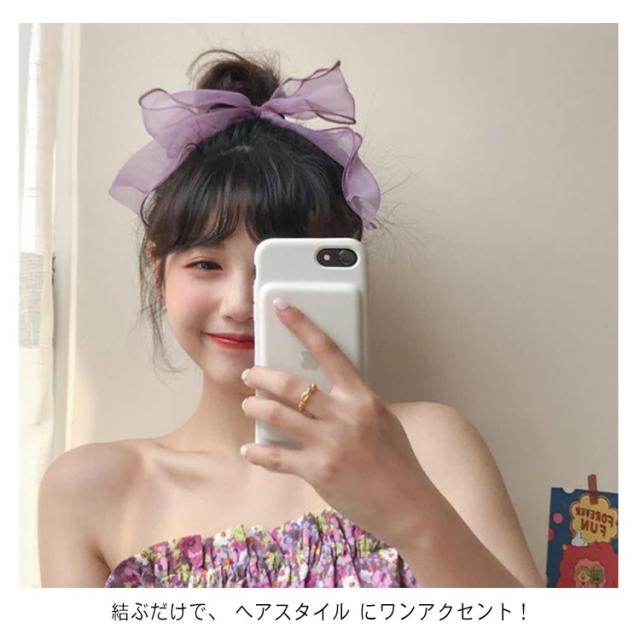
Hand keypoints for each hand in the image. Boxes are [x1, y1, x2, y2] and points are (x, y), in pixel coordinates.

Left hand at [239, 297, 438, 548]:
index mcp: (362, 398)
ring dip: (256, 407)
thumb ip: (354, 403)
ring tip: (249, 405)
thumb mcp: (382, 420)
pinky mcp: (318, 471)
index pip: (328, 350)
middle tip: (251, 374)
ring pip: (277, 414)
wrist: (408, 505)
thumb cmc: (397, 462)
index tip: (281, 307)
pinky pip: (276, 456)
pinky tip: (250, 450)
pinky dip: (258, 452)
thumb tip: (324, 394)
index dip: (302, 325)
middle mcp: (345, 415)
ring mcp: (331, 443)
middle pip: (292, 384)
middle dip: (262, 375)